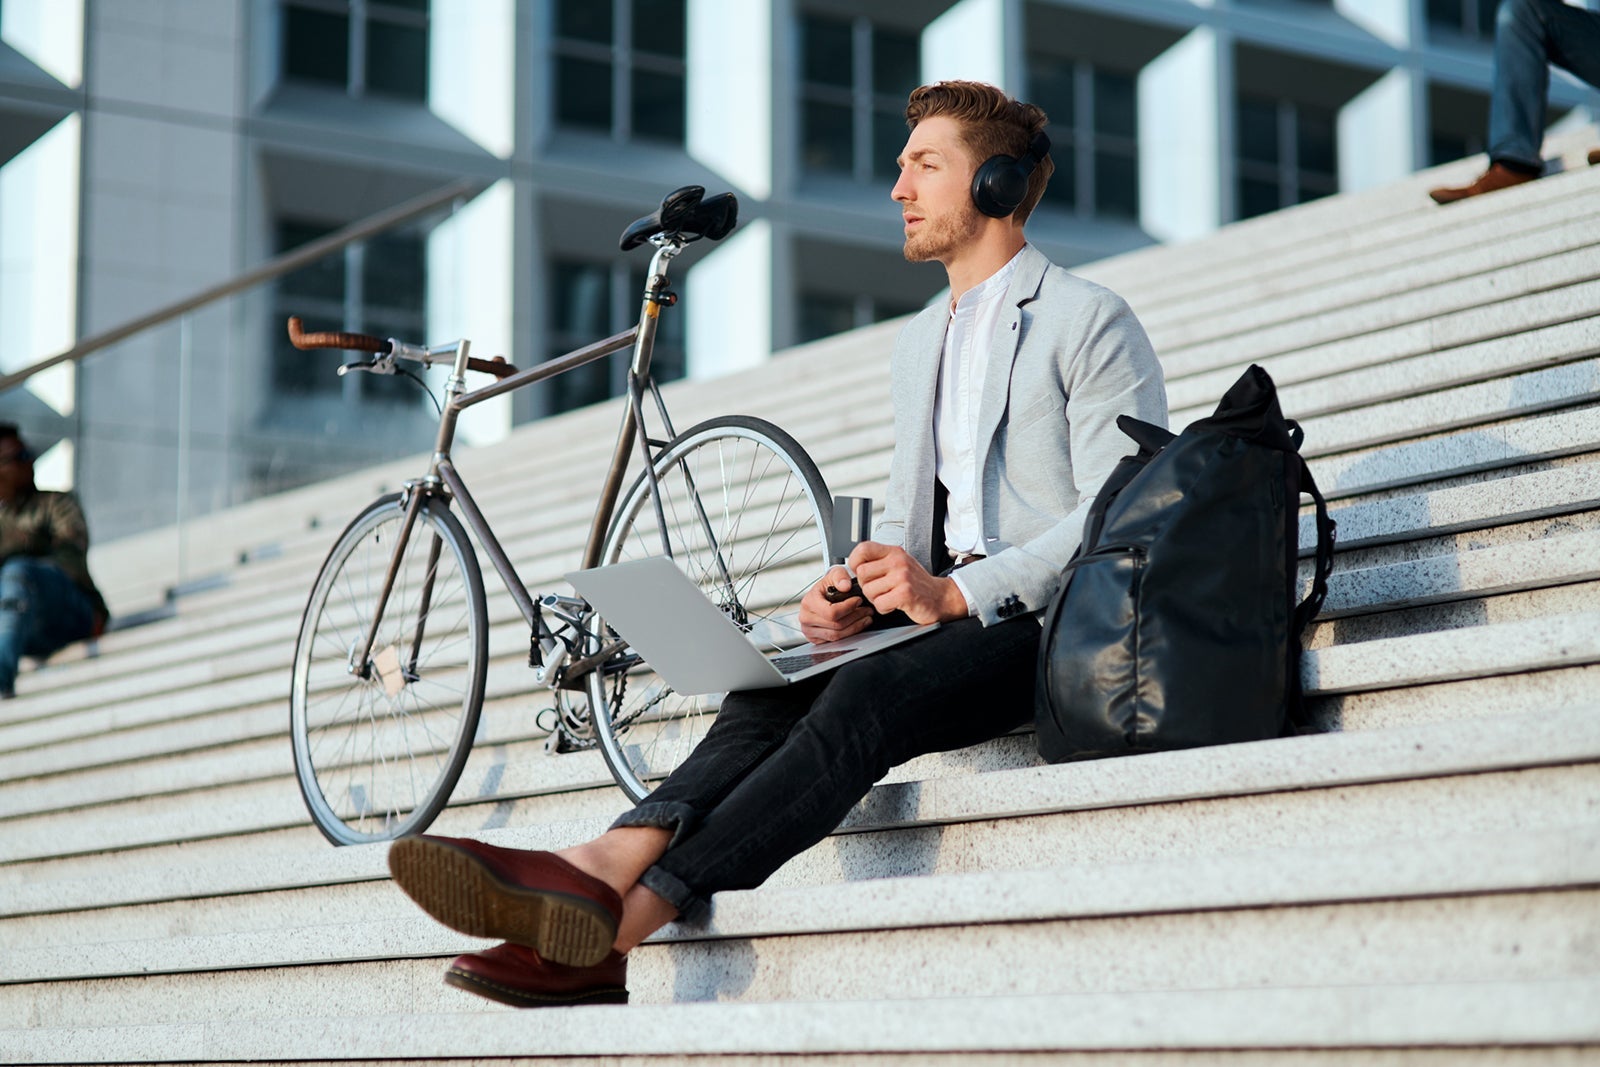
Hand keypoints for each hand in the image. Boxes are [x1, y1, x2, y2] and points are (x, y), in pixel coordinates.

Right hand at [799, 565, 873, 643]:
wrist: (822, 595)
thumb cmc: (829, 584)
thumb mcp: (835, 573)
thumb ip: (840, 577)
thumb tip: (846, 586)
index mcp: (808, 602)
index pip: (831, 612)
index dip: (849, 608)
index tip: (859, 601)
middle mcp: (806, 618)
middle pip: (836, 625)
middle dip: (856, 618)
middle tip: (868, 610)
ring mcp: (809, 631)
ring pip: (837, 636)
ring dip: (855, 627)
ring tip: (866, 618)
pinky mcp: (816, 639)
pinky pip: (836, 642)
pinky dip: (849, 634)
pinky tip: (858, 624)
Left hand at [848, 542, 967, 623]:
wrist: (941, 597)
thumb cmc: (917, 583)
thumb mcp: (899, 564)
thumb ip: (879, 562)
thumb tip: (853, 566)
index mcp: (894, 552)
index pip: (863, 549)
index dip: (855, 562)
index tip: (860, 572)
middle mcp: (898, 561)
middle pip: (861, 573)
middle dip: (866, 586)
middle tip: (879, 589)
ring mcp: (902, 577)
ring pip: (868, 590)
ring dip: (876, 599)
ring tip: (890, 597)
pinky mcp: (905, 594)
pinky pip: (879, 604)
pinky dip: (884, 608)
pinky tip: (894, 604)